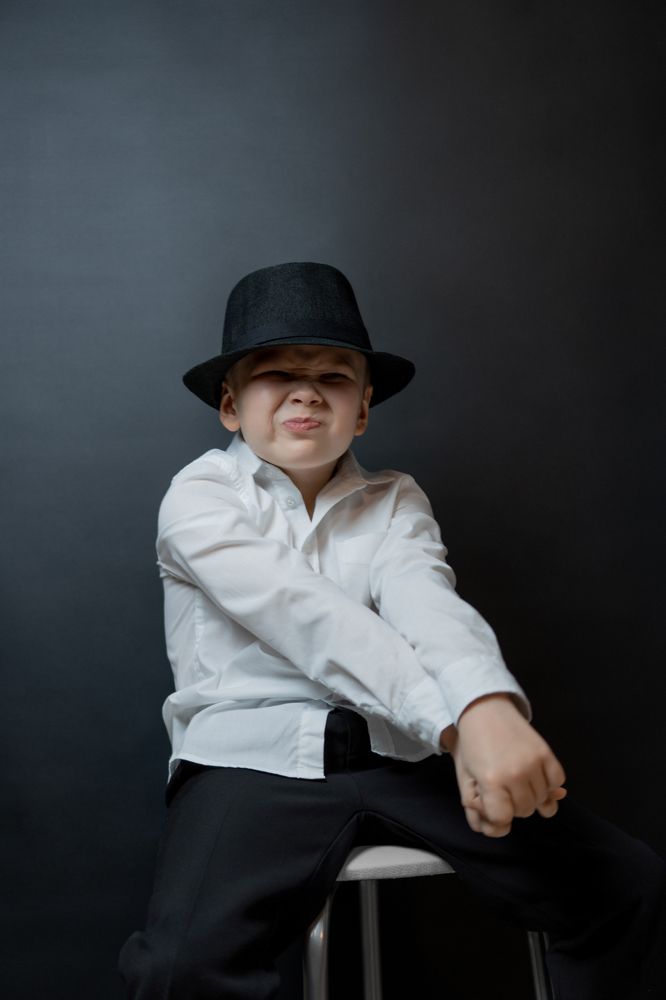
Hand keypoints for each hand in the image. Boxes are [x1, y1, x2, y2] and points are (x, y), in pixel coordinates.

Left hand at [440, 695, 566, 837]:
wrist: (483, 710)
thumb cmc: (471, 746)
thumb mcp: (466, 780)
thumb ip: (480, 810)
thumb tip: (506, 826)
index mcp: (491, 781)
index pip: (503, 819)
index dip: (496, 814)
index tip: (491, 800)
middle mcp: (515, 774)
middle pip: (524, 811)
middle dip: (513, 804)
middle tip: (503, 786)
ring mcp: (533, 763)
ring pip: (543, 801)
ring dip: (532, 795)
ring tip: (517, 779)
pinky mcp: (546, 752)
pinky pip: (557, 782)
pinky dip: (549, 784)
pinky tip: (534, 775)